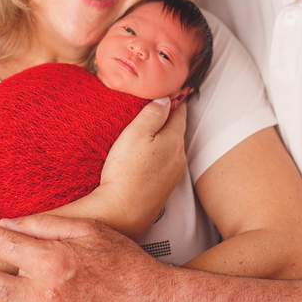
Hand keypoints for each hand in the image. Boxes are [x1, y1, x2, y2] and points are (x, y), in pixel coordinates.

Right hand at [91, 100, 186, 233]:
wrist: (121, 213)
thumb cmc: (126, 172)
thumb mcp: (136, 133)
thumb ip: (153, 113)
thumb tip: (166, 99)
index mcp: (174, 140)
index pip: (180, 112)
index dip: (175, 98)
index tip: (172, 88)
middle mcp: (179, 157)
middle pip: (176, 129)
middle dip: (169, 117)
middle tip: (157, 104)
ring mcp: (172, 175)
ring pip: (171, 147)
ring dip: (162, 137)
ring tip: (148, 128)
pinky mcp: (162, 189)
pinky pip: (164, 163)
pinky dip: (157, 154)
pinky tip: (145, 155)